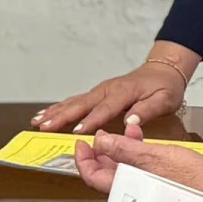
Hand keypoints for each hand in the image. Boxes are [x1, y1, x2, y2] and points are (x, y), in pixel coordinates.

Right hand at [34, 43, 197, 133]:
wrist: (163, 70)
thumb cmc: (165, 87)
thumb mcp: (165, 99)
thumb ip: (148, 110)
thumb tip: (130, 121)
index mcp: (124, 92)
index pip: (104, 109)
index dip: (90, 121)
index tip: (76, 132)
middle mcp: (108, 90)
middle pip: (82, 104)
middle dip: (62, 116)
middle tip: (44, 127)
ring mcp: (100, 90)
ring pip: (74, 102)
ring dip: (56, 112)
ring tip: (38, 121)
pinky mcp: (97, 93)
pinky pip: (76, 100)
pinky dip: (60, 107)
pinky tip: (46, 114)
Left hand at [71, 122, 202, 196]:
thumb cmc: (189, 176)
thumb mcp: (153, 155)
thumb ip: (124, 149)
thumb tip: (100, 143)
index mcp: (125, 186)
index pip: (92, 175)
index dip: (83, 159)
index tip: (82, 143)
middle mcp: (131, 191)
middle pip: (105, 172)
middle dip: (101, 151)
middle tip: (100, 135)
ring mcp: (144, 189)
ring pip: (122, 169)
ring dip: (119, 149)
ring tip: (122, 131)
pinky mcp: (158, 185)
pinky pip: (137, 169)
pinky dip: (135, 153)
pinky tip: (142, 140)